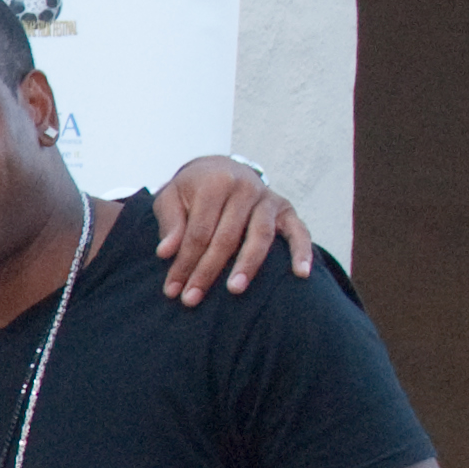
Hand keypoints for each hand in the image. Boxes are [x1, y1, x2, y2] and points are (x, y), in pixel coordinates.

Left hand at [147, 160, 315, 305]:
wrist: (220, 168)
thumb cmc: (192, 190)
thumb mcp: (171, 198)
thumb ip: (170, 223)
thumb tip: (166, 252)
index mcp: (215, 184)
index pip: (199, 232)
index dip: (184, 262)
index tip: (172, 289)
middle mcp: (245, 188)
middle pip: (226, 237)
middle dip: (207, 271)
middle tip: (192, 299)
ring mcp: (268, 198)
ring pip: (260, 236)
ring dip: (247, 266)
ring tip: (234, 290)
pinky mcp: (286, 209)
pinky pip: (299, 231)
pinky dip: (302, 251)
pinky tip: (301, 274)